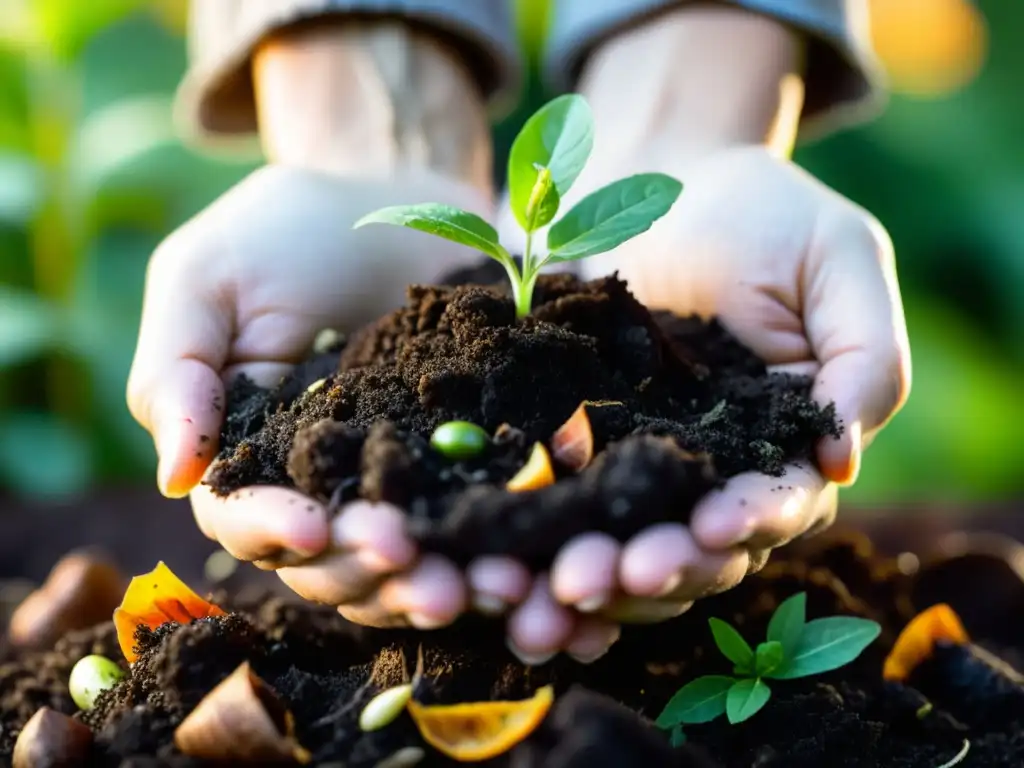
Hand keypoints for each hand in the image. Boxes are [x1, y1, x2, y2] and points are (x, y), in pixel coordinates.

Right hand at [127, 164, 493, 626]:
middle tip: (410, 565)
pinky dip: (483, 552)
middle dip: (363, 571)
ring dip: (427, 583)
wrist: (396, 194)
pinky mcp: (462, 464)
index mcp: (247, 452)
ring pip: (397, 561)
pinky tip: (512, 566)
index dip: (271, 532)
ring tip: (471, 584)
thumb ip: (176, 373)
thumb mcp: (206, 281)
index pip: (242, 518)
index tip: (312, 526)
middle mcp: (319, 482)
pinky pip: (466, 523)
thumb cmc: (286, 231)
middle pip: (327, 561)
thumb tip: (176, 478)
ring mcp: (396, 478)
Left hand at [497, 143, 909, 638]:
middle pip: (691, 548)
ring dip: (590, 576)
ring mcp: (634, 465)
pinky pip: (555, 505)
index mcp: (783, 444)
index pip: (776, 505)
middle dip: (653, 569)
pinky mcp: (571, 447)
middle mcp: (710, 473)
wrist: (658, 177)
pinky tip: (505, 566)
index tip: (710, 529)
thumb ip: (864, 356)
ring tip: (551, 586)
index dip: (746, 525)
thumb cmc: (764, 213)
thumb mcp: (839, 259)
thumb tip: (840, 458)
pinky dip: (535, 541)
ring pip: (621, 543)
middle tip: (602, 578)